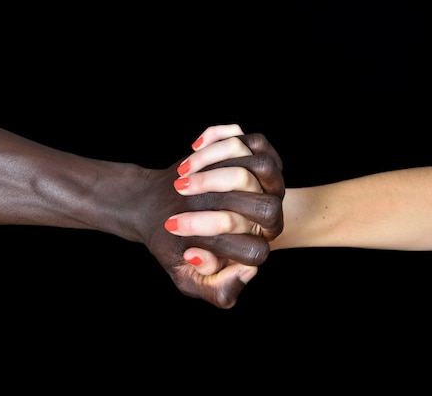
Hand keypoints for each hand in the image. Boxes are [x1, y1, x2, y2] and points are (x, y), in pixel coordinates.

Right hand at [136, 125, 282, 307]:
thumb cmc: (176, 247)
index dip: (214, 238)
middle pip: (269, 208)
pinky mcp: (252, 150)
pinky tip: (193, 149)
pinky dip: (220, 140)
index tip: (176, 230)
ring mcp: (265, 179)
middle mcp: (267, 211)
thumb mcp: (189, 279)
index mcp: (257, 243)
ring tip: (184, 172)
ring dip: (218, 166)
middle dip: (220, 202)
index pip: (257, 249)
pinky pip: (249, 140)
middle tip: (181, 193)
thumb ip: (216, 291)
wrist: (162, 209)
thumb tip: (247, 272)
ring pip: (263, 167)